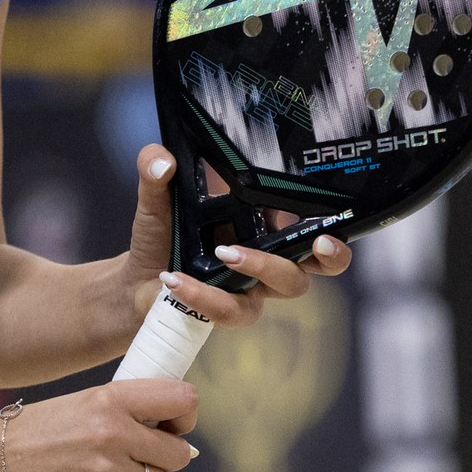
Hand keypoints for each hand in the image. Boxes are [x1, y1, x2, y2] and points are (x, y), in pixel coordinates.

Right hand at [0, 378, 199, 471]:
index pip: (183, 399)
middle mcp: (115, 432)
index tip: (170, 426)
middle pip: (178, 453)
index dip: (185, 416)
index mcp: (112, 398)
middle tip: (142, 457)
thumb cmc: (34, 430)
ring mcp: (108, 471)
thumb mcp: (81, 402)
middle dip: (166, 458)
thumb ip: (124, 410)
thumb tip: (171, 431)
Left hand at [115, 144, 353, 331]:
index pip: (314, 219)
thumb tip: (162, 160)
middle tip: (320, 241)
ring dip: (262, 265)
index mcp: (267, 224)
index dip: (334, 219)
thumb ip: (156, 169)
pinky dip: (204, 295)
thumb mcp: (157, 197)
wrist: (137, 282)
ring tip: (226, 252)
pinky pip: (231, 309)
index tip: (332, 210)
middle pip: (322, 262)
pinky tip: (176, 280)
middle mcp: (272, 257)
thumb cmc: (163, 237)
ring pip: (284, 285)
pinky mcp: (231, 311)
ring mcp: (256, 287)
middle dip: (332, 254)